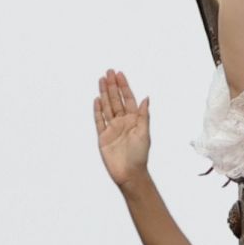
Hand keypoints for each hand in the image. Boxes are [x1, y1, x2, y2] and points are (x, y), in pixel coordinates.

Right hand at [95, 69, 151, 187]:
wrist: (129, 173)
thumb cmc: (140, 155)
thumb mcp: (145, 133)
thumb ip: (143, 115)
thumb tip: (146, 98)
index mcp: (134, 120)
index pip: (128, 99)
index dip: (124, 87)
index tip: (120, 74)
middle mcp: (123, 122)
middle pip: (116, 100)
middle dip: (112, 86)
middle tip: (109, 72)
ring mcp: (112, 128)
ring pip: (107, 107)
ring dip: (104, 94)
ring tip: (101, 80)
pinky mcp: (103, 136)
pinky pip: (99, 121)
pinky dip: (97, 110)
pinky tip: (97, 100)